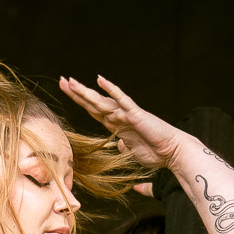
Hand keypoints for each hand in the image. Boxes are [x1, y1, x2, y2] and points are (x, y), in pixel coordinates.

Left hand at [57, 74, 185, 168]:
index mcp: (116, 125)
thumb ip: (124, 147)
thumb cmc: (156, 153)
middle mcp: (119, 116)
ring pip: (101, 101)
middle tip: (62, 80)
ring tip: (70, 82)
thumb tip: (119, 144)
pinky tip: (100, 80)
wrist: (172, 152)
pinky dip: (111, 89)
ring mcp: (126, 114)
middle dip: (77, 93)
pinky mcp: (135, 114)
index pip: (93, 111)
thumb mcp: (133, 152)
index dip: (80, 101)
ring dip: (85, 92)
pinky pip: (122, 100)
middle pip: (93, 103)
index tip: (67, 91)